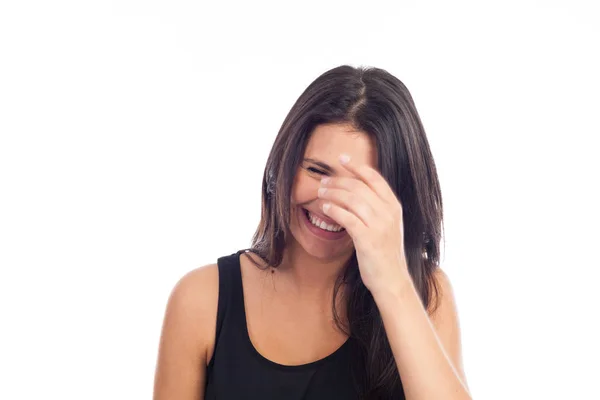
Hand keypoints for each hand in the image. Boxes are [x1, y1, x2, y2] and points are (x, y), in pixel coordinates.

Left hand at [318, 154, 410, 295]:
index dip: (357, 166)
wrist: (392, 279)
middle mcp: (388, 212)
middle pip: (358, 186)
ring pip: (351, 199)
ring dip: (333, 193)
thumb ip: (376, 208)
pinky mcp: (367, 238)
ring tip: (321, 192)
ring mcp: (379, 225)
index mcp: (394, 206)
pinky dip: (333, 209)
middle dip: (338, 181)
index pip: (374, 178)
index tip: (342, 159)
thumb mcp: (387, 225)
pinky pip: (346, 217)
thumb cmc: (385, 253)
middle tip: (324, 181)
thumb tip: (353, 192)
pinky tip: (325, 208)